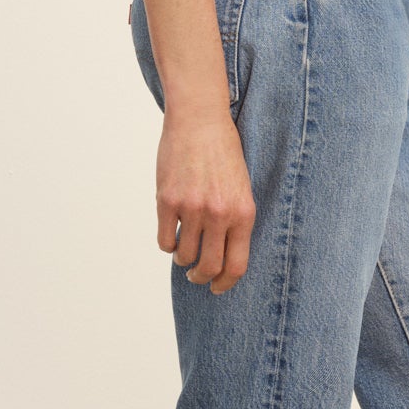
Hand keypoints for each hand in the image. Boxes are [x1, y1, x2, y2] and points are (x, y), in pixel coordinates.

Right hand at [155, 108, 255, 293]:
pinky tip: (171, 235)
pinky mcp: (167, 200)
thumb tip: (223, 256)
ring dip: (183, 259)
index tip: (217, 288)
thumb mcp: (242, 188)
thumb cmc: (224, 153)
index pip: (236, 265)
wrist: (200, 120)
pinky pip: (165, 239)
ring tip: (183, 252)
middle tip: (196, 276)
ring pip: (184, 254)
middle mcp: (219, 214)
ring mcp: (192, 208)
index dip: (225, 284)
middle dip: (201, 277)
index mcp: (243, 213)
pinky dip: (167, 244)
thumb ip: (235, 221)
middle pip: (209, 266)